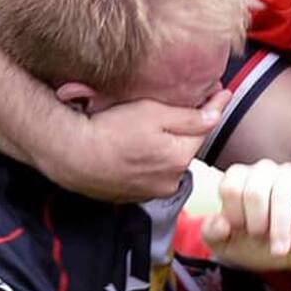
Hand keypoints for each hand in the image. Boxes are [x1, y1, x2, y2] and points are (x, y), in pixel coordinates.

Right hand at [37, 90, 231, 201]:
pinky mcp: (131, 196)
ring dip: (162, 149)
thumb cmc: (109, 130)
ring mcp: (150, 192)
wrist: (70, 154)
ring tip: (141, 132)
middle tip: (164, 111)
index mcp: (179, 159)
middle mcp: (170, 182)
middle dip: (181, 131)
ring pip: (166, 163)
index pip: (204, 129)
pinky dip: (144, 162)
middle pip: (185, 148)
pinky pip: (147, 174)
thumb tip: (218, 112)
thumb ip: (190, 117)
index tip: (220, 93)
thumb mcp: (153, 113)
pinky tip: (128, 149)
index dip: (210, 109)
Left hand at [200, 159, 290, 270]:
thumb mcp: (228, 243)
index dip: (234, 214)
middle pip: (255, 191)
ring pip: (282, 194)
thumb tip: (221, 224)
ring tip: (280, 249)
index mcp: (238, 177)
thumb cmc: (259, 241)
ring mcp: (290, 174)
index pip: (230, 187)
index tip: (240, 230)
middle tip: (261, 239)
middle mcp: (263, 170)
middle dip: (257, 224)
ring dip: (280, 229)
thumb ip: (213, 233)